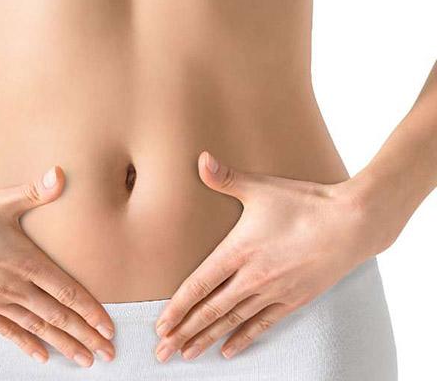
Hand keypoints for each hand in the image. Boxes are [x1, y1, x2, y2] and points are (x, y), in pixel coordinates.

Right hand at [0, 166, 114, 366]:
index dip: (91, 312)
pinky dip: (27, 345)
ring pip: (38, 329)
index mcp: (26, 263)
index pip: (68, 293)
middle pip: (59, 317)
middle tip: (108, 353)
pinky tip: (42, 357)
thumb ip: (32, 192)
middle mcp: (15, 288)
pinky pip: (8, 332)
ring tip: (85, 361)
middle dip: (86, 337)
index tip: (109, 328)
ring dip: (64, 345)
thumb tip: (60, 173)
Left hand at [154, 152, 390, 361]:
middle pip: (210, 311)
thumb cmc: (305, 204)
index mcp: (238, 251)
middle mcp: (252, 277)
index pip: (198, 285)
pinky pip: (262, 325)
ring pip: (232, 322)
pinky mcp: (293, 300)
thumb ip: (226, 178)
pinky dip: (244, 338)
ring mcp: (273, 292)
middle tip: (163, 351)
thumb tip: (201, 158)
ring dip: (207, 340)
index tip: (161, 325)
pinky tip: (229, 351)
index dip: (177, 307)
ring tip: (187, 355)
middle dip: (184, 332)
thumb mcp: (262, 188)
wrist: (352, 224)